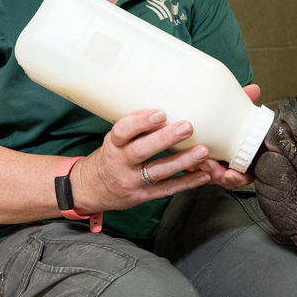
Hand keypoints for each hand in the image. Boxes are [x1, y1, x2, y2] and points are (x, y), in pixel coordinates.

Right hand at [73, 84, 264, 208]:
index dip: (139, 122)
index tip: (159, 113)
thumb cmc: (111, 156)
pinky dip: (187, 182)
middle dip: (165, 139)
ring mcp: (133, 181)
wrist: (92, 189)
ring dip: (183, 161)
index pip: (122, 132)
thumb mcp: (114, 139)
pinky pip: (167, 189)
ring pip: (158, 172)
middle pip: (142, 151)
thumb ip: (136, 126)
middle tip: (187, 126)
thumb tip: (167, 100)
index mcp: (113, 145)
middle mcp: (121, 163)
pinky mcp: (144, 196)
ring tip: (203, 151)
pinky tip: (204, 174)